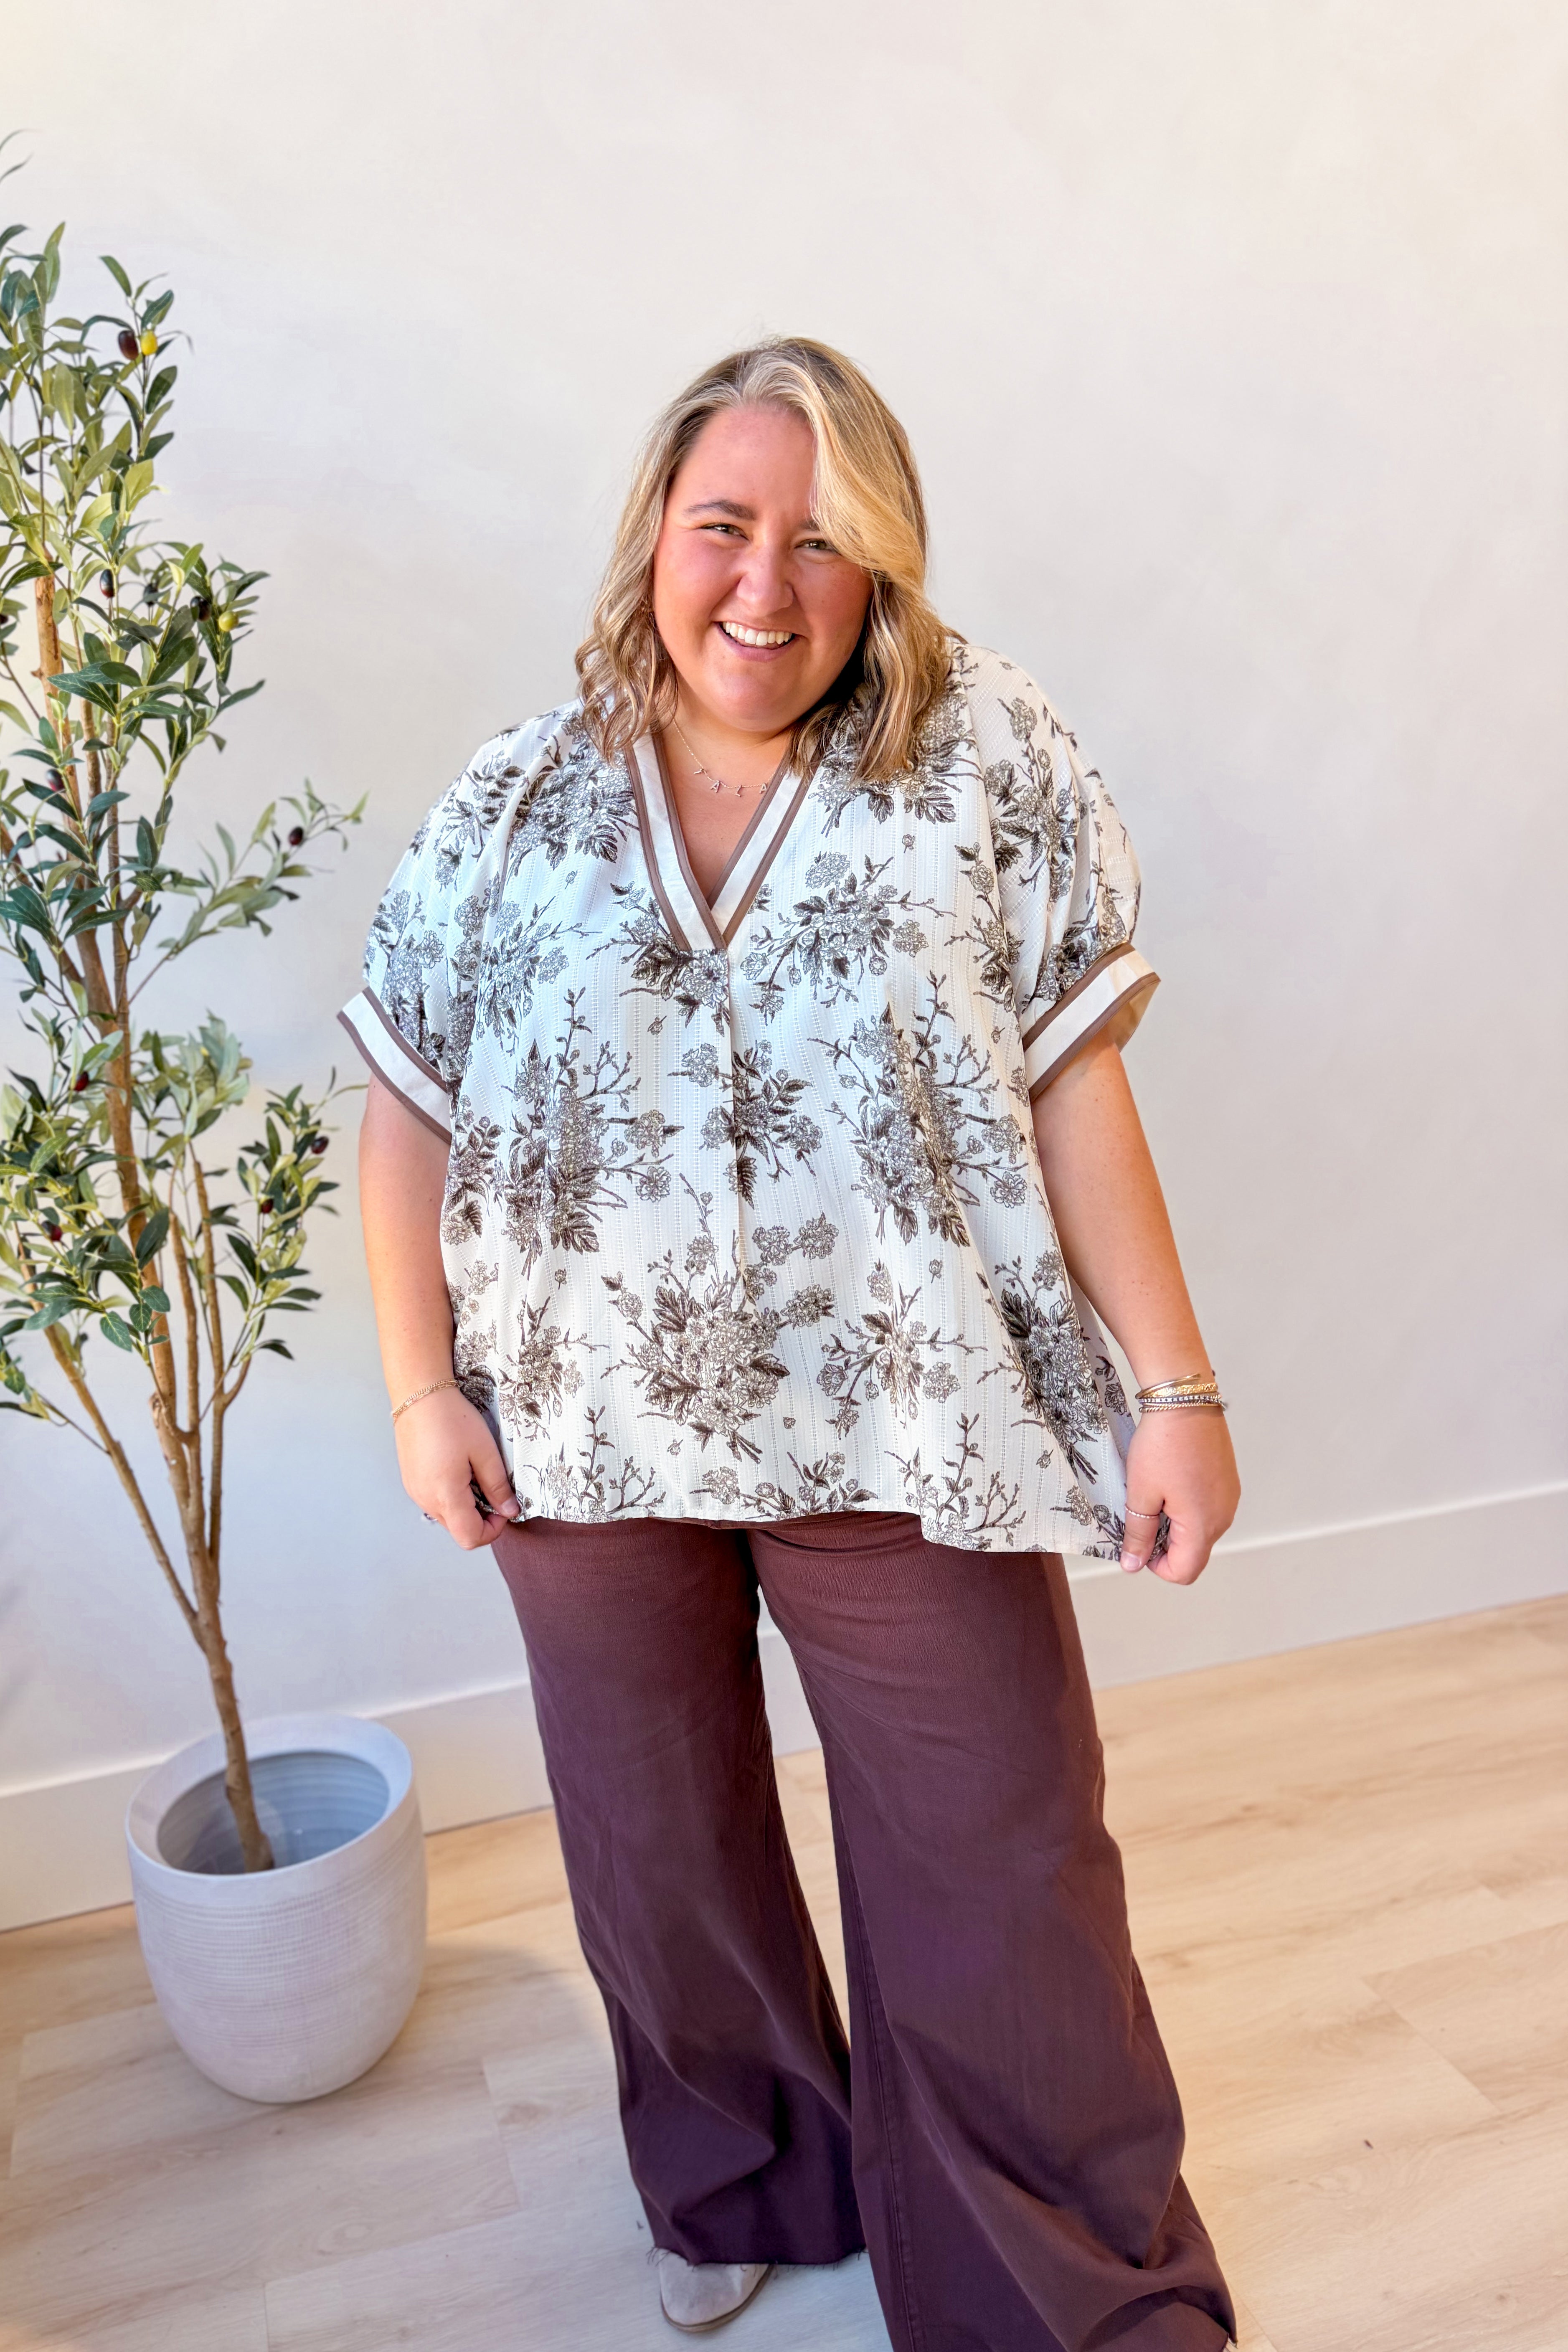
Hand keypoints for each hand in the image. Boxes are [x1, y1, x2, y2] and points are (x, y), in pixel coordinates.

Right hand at [393, 1386, 520, 1549]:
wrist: (419, 1395)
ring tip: (475, 1474)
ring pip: (447, 1516)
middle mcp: (426, 1499)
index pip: (470, 1537)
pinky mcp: (412, 1482)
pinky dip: (452, 1496)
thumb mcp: (484, 1451)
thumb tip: (509, 1510)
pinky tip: (459, 1469)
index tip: (505, 1508)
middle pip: (458, 1530)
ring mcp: (416, 1491)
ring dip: (467, 1506)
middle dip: (482, 1518)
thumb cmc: (451, 1418)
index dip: (493, 1530)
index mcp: (445, 1495)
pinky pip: (436, 1501)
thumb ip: (498, 1486)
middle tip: (494, 1489)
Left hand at [1119, 1407, 1238, 1583]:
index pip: (1184, 1571)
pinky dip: (1186, 1504)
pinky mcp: (1227, 1481)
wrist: (1184, 1400)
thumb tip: (1133, 1564)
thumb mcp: (1141, 1493)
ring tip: (1153, 1492)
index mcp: (1203, 1526)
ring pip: (1200, 1528)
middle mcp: (1223, 1516)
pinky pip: (1207, 1507)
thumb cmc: (1163, 1445)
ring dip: (1175, 1522)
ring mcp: (1228, 1497)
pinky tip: (1169, 1480)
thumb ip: (1138, 1534)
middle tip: (1141, 1511)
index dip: (1156, 1566)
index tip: (1138, 1542)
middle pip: (1193, 1551)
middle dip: (1164, 1542)